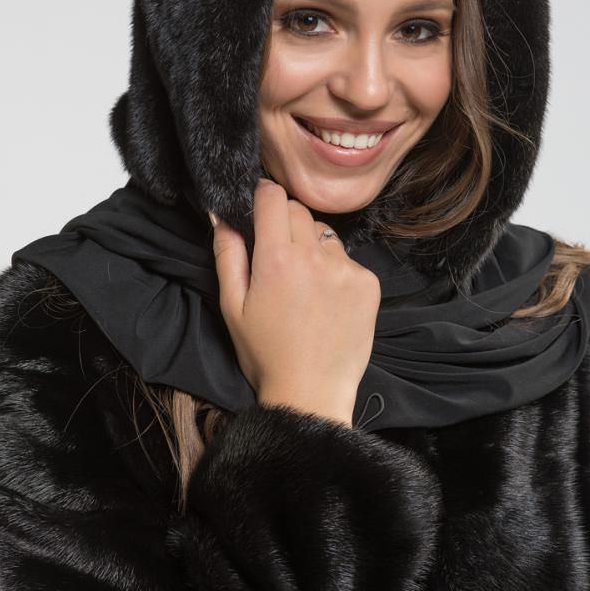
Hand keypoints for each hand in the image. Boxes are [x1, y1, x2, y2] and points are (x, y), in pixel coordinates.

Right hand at [209, 179, 380, 427]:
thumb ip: (227, 254)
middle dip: (285, 221)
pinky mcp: (368, 284)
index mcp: (277, 257)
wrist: (311, 393)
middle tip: (277, 254)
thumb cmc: (264, 353)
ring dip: (312, 246)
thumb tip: (221, 214)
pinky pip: (347, 259)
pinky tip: (326, 300)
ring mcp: (346, 268)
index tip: (259, 208)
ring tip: (304, 283)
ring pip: (325, 234)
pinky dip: (335, 270)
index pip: (272, 197)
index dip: (262, 197)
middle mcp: (315, 255)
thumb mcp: (231, 306)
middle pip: (299, 210)